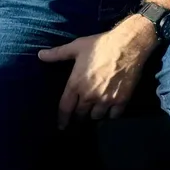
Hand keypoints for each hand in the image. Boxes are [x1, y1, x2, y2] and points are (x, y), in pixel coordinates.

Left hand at [38, 18, 156, 127]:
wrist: (129, 44)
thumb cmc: (101, 44)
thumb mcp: (77, 46)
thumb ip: (58, 53)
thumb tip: (40, 55)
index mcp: (75, 84)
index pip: (65, 109)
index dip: (62, 119)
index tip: (61, 126)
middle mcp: (89, 95)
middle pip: (80, 115)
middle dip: (79, 115)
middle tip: (80, 114)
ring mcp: (106, 99)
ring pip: (96, 116)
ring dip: (95, 114)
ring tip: (95, 110)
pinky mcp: (121, 99)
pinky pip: (114, 115)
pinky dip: (111, 114)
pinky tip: (111, 109)